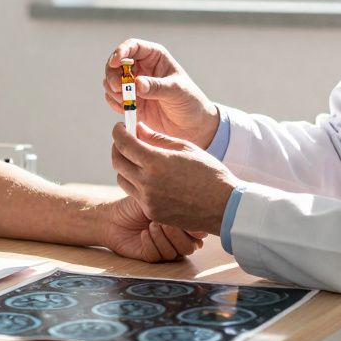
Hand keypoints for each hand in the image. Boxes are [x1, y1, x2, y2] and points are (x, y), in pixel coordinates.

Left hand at [100, 195, 206, 262]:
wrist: (113, 216)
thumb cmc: (136, 205)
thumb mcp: (156, 201)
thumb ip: (176, 209)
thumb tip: (197, 219)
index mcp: (183, 225)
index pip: (199, 234)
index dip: (193, 229)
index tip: (181, 219)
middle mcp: (176, 239)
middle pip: (189, 247)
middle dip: (177, 234)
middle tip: (162, 222)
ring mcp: (164, 249)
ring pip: (174, 253)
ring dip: (162, 238)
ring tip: (150, 225)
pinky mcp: (150, 257)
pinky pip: (157, 257)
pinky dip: (150, 244)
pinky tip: (143, 234)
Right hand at [103, 39, 219, 148]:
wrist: (192, 126)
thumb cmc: (190, 102)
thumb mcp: (176, 92)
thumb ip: (156, 87)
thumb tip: (137, 84)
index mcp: (155, 57)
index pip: (133, 46)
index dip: (121, 52)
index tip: (115, 63)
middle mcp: (142, 68)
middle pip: (116, 63)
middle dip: (112, 75)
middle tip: (118, 88)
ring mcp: (134, 85)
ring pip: (111, 80)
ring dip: (112, 90)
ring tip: (125, 101)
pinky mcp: (130, 101)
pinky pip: (113, 98)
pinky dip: (114, 103)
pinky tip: (125, 110)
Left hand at [111, 122, 239, 234]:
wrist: (224, 206)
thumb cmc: (208, 172)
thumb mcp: (184, 148)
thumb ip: (157, 138)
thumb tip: (138, 129)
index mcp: (155, 162)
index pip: (123, 143)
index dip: (118, 132)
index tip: (119, 127)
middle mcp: (147, 182)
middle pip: (117, 162)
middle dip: (117, 148)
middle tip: (124, 142)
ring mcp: (148, 200)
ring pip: (122, 180)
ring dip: (125, 167)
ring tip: (137, 160)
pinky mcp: (151, 213)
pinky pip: (135, 195)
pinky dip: (137, 184)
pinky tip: (150, 178)